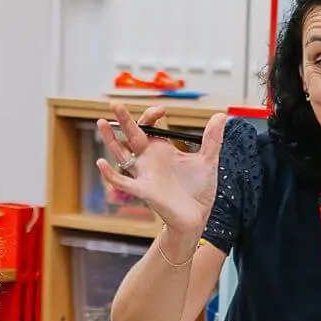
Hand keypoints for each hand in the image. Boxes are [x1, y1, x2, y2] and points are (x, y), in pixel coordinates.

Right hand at [94, 103, 224, 248]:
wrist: (197, 216)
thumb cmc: (199, 190)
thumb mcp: (208, 160)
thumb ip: (212, 138)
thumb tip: (219, 115)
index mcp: (163, 150)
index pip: (150, 126)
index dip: (151, 115)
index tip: (161, 111)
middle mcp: (149, 159)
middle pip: (132, 135)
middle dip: (123, 119)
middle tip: (115, 103)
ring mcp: (144, 174)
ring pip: (121, 154)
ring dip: (110, 139)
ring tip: (101, 122)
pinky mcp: (143, 190)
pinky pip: (121, 181)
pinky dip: (109, 174)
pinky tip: (101, 163)